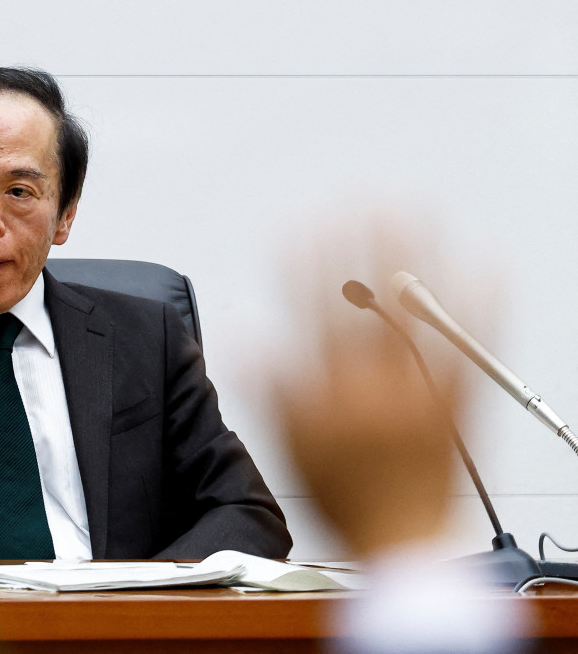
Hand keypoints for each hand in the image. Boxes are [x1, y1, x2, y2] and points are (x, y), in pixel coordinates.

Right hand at [272, 228, 467, 558]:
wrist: (401, 537)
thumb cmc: (345, 497)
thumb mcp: (287, 442)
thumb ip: (268, 383)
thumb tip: (245, 337)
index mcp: (327, 383)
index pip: (310, 306)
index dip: (304, 261)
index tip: (301, 224)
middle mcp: (373, 376)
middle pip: (366, 294)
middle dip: (363, 239)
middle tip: (365, 195)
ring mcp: (419, 383)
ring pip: (416, 306)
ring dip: (418, 253)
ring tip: (419, 208)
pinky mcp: (459, 396)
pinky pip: (472, 341)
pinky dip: (480, 301)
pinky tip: (487, 264)